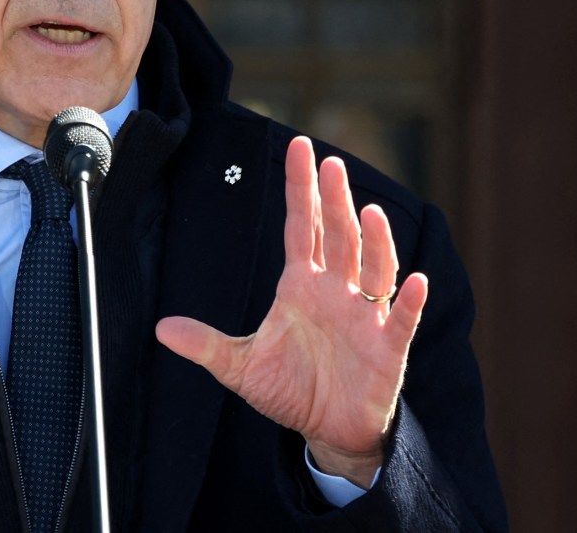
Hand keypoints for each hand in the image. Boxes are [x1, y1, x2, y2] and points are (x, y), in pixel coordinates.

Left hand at [155, 136, 428, 487]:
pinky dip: (409, 302)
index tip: (299, 146)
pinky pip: (400, 320)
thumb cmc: (290, 389)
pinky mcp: (387, 348)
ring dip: (374, 243)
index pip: (302, 227)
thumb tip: (161, 329)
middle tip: (331, 163)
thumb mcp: (241, 366)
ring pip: (373, 269)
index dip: (300, 189)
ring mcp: (365, 316)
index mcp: (302, 285)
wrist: (328, 429)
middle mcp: (336, 291)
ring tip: (369, 213)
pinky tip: (416, 282)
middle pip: (338, 237)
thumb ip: (206, 345)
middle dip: (335, 201)